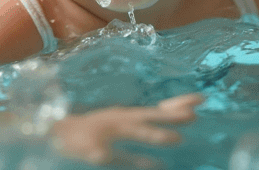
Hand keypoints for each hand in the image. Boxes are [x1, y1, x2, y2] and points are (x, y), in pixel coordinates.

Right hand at [48, 94, 201, 167]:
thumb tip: (185, 116)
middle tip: (193, 118)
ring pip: (132, 134)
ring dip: (153, 134)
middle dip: (170, 118)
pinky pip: (105, 155)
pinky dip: (111, 156)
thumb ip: (151, 121)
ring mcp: (105, 134)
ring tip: (174, 138)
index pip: (158, 109)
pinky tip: (120, 159)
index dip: (179, 104)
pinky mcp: (90, 149)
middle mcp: (119, 121)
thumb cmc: (96, 128)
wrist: (57, 131)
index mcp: (127, 115)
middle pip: (148, 118)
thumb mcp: (124, 120)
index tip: (202, 99)